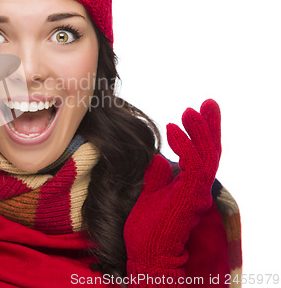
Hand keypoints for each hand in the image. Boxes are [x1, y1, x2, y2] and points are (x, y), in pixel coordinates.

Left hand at [124, 99, 220, 269]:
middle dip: (210, 125)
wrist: (147, 255)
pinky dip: (184, 145)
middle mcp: (197, 188)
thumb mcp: (149, 196)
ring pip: (207, 155)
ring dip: (199, 130)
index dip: (202, 133)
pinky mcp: (190, 196)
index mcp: (188, 186)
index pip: (200, 155)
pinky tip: (172, 129)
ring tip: (188, 111)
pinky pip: (193, 165)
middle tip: (208, 102)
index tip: (197, 111)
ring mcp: (196, 192)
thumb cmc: (147, 230)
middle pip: (211, 151)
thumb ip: (156, 177)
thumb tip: (156, 157)